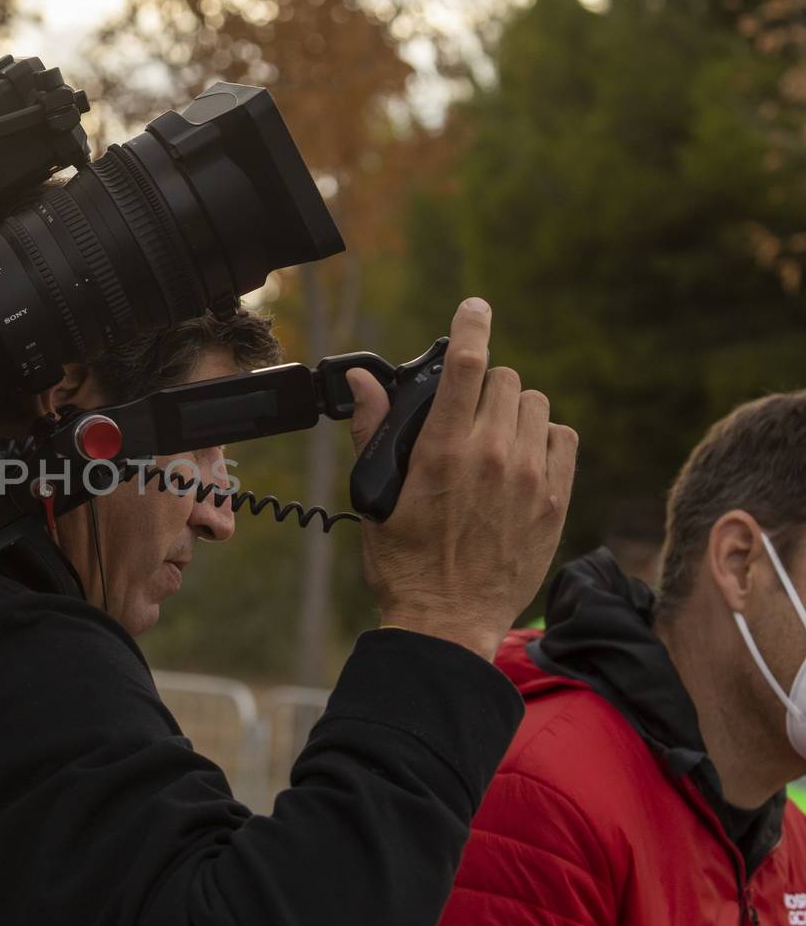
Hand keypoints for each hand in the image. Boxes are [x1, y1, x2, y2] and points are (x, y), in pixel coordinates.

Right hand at [345, 298, 577, 659]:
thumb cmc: (404, 561)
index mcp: (442, 451)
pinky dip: (543, 437)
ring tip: (493, 438)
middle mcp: (491, 456)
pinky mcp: (556, 501)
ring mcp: (529, 478)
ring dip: (513, 409)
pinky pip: (563, 439)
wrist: (447, 619)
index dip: (472, 324)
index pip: (466, 363)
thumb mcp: (377, 494)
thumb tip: (363, 380)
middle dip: (482, 385)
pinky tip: (522, 458)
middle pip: (503, 379)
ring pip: (535, 404)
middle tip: (463, 414)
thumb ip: (374, 429)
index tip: (475, 307)